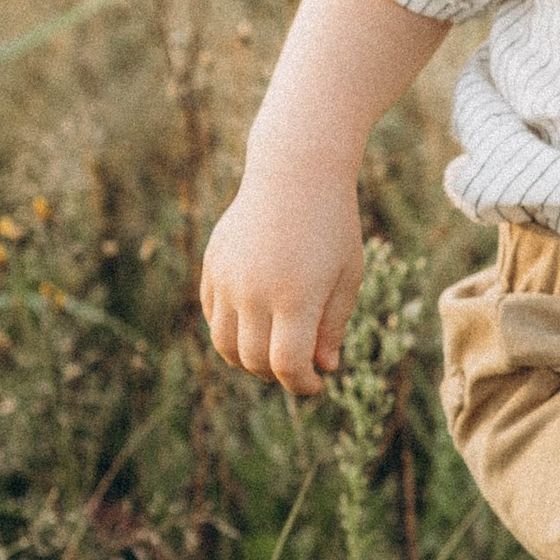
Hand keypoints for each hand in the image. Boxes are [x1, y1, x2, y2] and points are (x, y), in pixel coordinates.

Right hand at [199, 163, 364, 399]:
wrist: (295, 173)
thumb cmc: (332, 225)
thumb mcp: (347, 276)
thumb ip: (333, 326)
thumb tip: (322, 367)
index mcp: (295, 296)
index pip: (286, 364)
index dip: (300, 384)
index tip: (315, 385)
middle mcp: (254, 291)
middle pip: (254, 359)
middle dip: (277, 374)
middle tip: (298, 367)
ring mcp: (227, 279)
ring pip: (224, 344)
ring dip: (248, 359)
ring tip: (272, 353)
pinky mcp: (213, 266)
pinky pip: (213, 316)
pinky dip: (230, 331)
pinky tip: (255, 325)